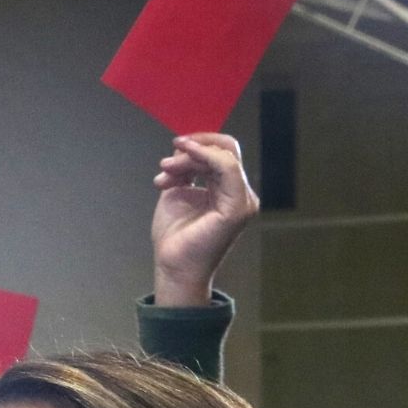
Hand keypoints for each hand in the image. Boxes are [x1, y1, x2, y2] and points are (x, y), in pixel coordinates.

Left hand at [151, 134, 258, 306]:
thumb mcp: (178, 190)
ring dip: (190, 158)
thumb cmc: (176, 235)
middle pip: (225, 151)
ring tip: (165, 172)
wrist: (173, 265)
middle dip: (193, 149)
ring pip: (223, 157)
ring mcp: (243, 201)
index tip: (176, 144)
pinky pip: (228, 169)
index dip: (201, 142)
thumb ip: (185, 168)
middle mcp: (240, 193)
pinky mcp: (238, 208)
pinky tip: (178, 163)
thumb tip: (183, 146)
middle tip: (167, 162)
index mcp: (228, 190)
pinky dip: (204, 157)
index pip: (224, 153)